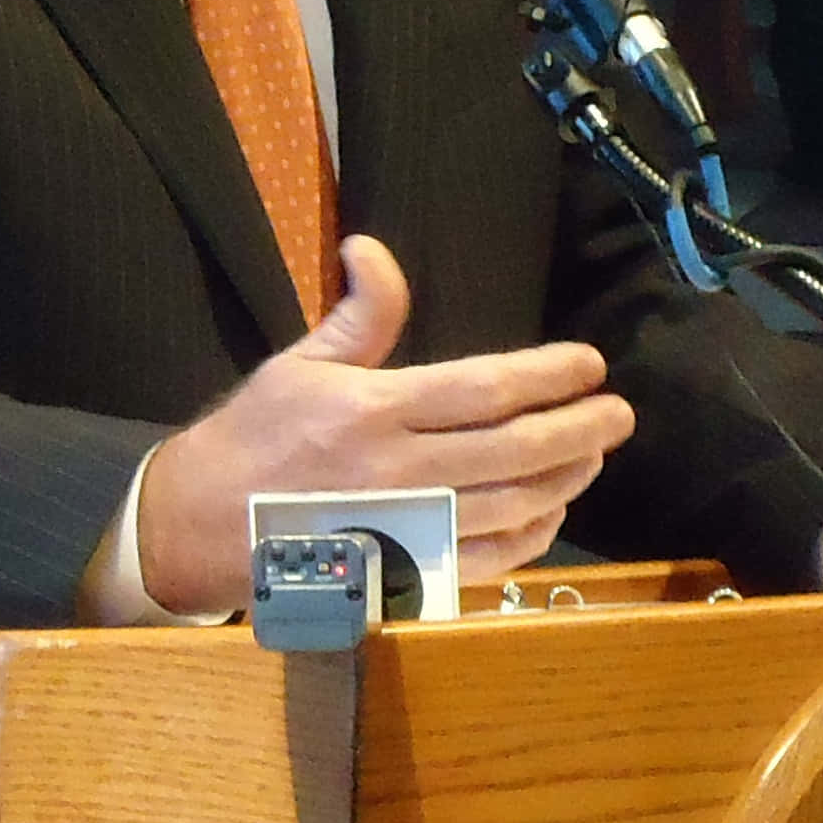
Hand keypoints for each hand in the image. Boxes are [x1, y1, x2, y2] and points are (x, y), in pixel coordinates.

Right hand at [134, 235, 637, 614]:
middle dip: (579, 427)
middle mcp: (396, 471)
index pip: (482, 389)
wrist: (202, 526)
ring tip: (594, 451)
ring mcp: (404, 530)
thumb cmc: (255, 435)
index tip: (589, 363)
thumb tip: (374, 248)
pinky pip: (487, 561)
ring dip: (565, 478)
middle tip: (620, 411)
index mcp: (371, 410)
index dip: (546, 375)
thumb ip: (358, 315)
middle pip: (513, 449)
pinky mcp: (403, 575)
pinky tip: (550, 510)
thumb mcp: (299, 364)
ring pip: (511, 506)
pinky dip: (530, 537)